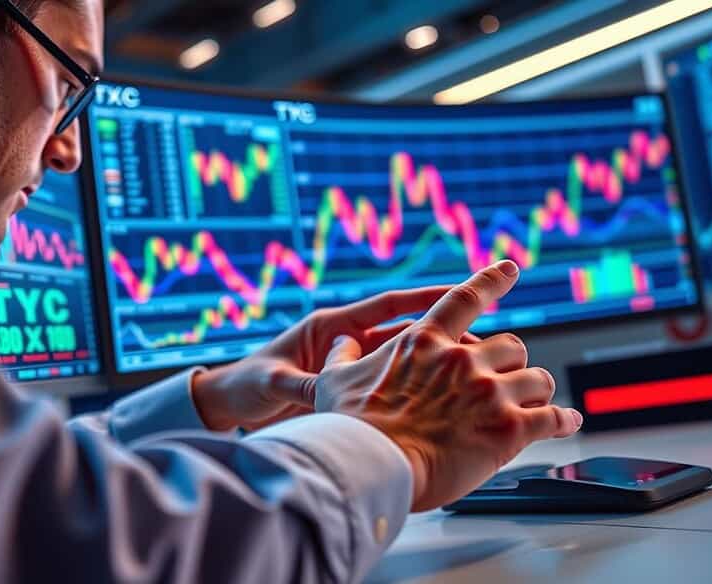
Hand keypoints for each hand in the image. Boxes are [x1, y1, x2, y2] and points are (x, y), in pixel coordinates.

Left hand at [191, 286, 473, 430]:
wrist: (231, 404)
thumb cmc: (247, 386)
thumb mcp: (272, 383)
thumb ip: (300, 385)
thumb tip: (324, 390)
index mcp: (329, 327)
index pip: (387, 306)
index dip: (423, 298)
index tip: (459, 291)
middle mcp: (346, 341)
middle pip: (405, 334)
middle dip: (442, 335)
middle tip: (479, 344)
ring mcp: (352, 363)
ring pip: (406, 360)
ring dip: (435, 364)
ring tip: (472, 373)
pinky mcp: (352, 387)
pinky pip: (394, 384)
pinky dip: (418, 387)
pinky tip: (443, 398)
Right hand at [314, 260, 583, 510]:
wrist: (369, 467)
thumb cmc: (350, 429)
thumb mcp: (334, 382)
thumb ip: (342, 357)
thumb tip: (338, 343)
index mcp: (425, 343)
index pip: (465, 299)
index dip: (491, 281)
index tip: (510, 269)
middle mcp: (463, 360)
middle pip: (512, 346)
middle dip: (512, 364)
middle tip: (507, 380)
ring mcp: (489, 393)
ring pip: (538, 379)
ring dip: (537, 392)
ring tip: (536, 405)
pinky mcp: (509, 429)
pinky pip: (553, 418)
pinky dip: (564, 420)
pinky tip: (568, 423)